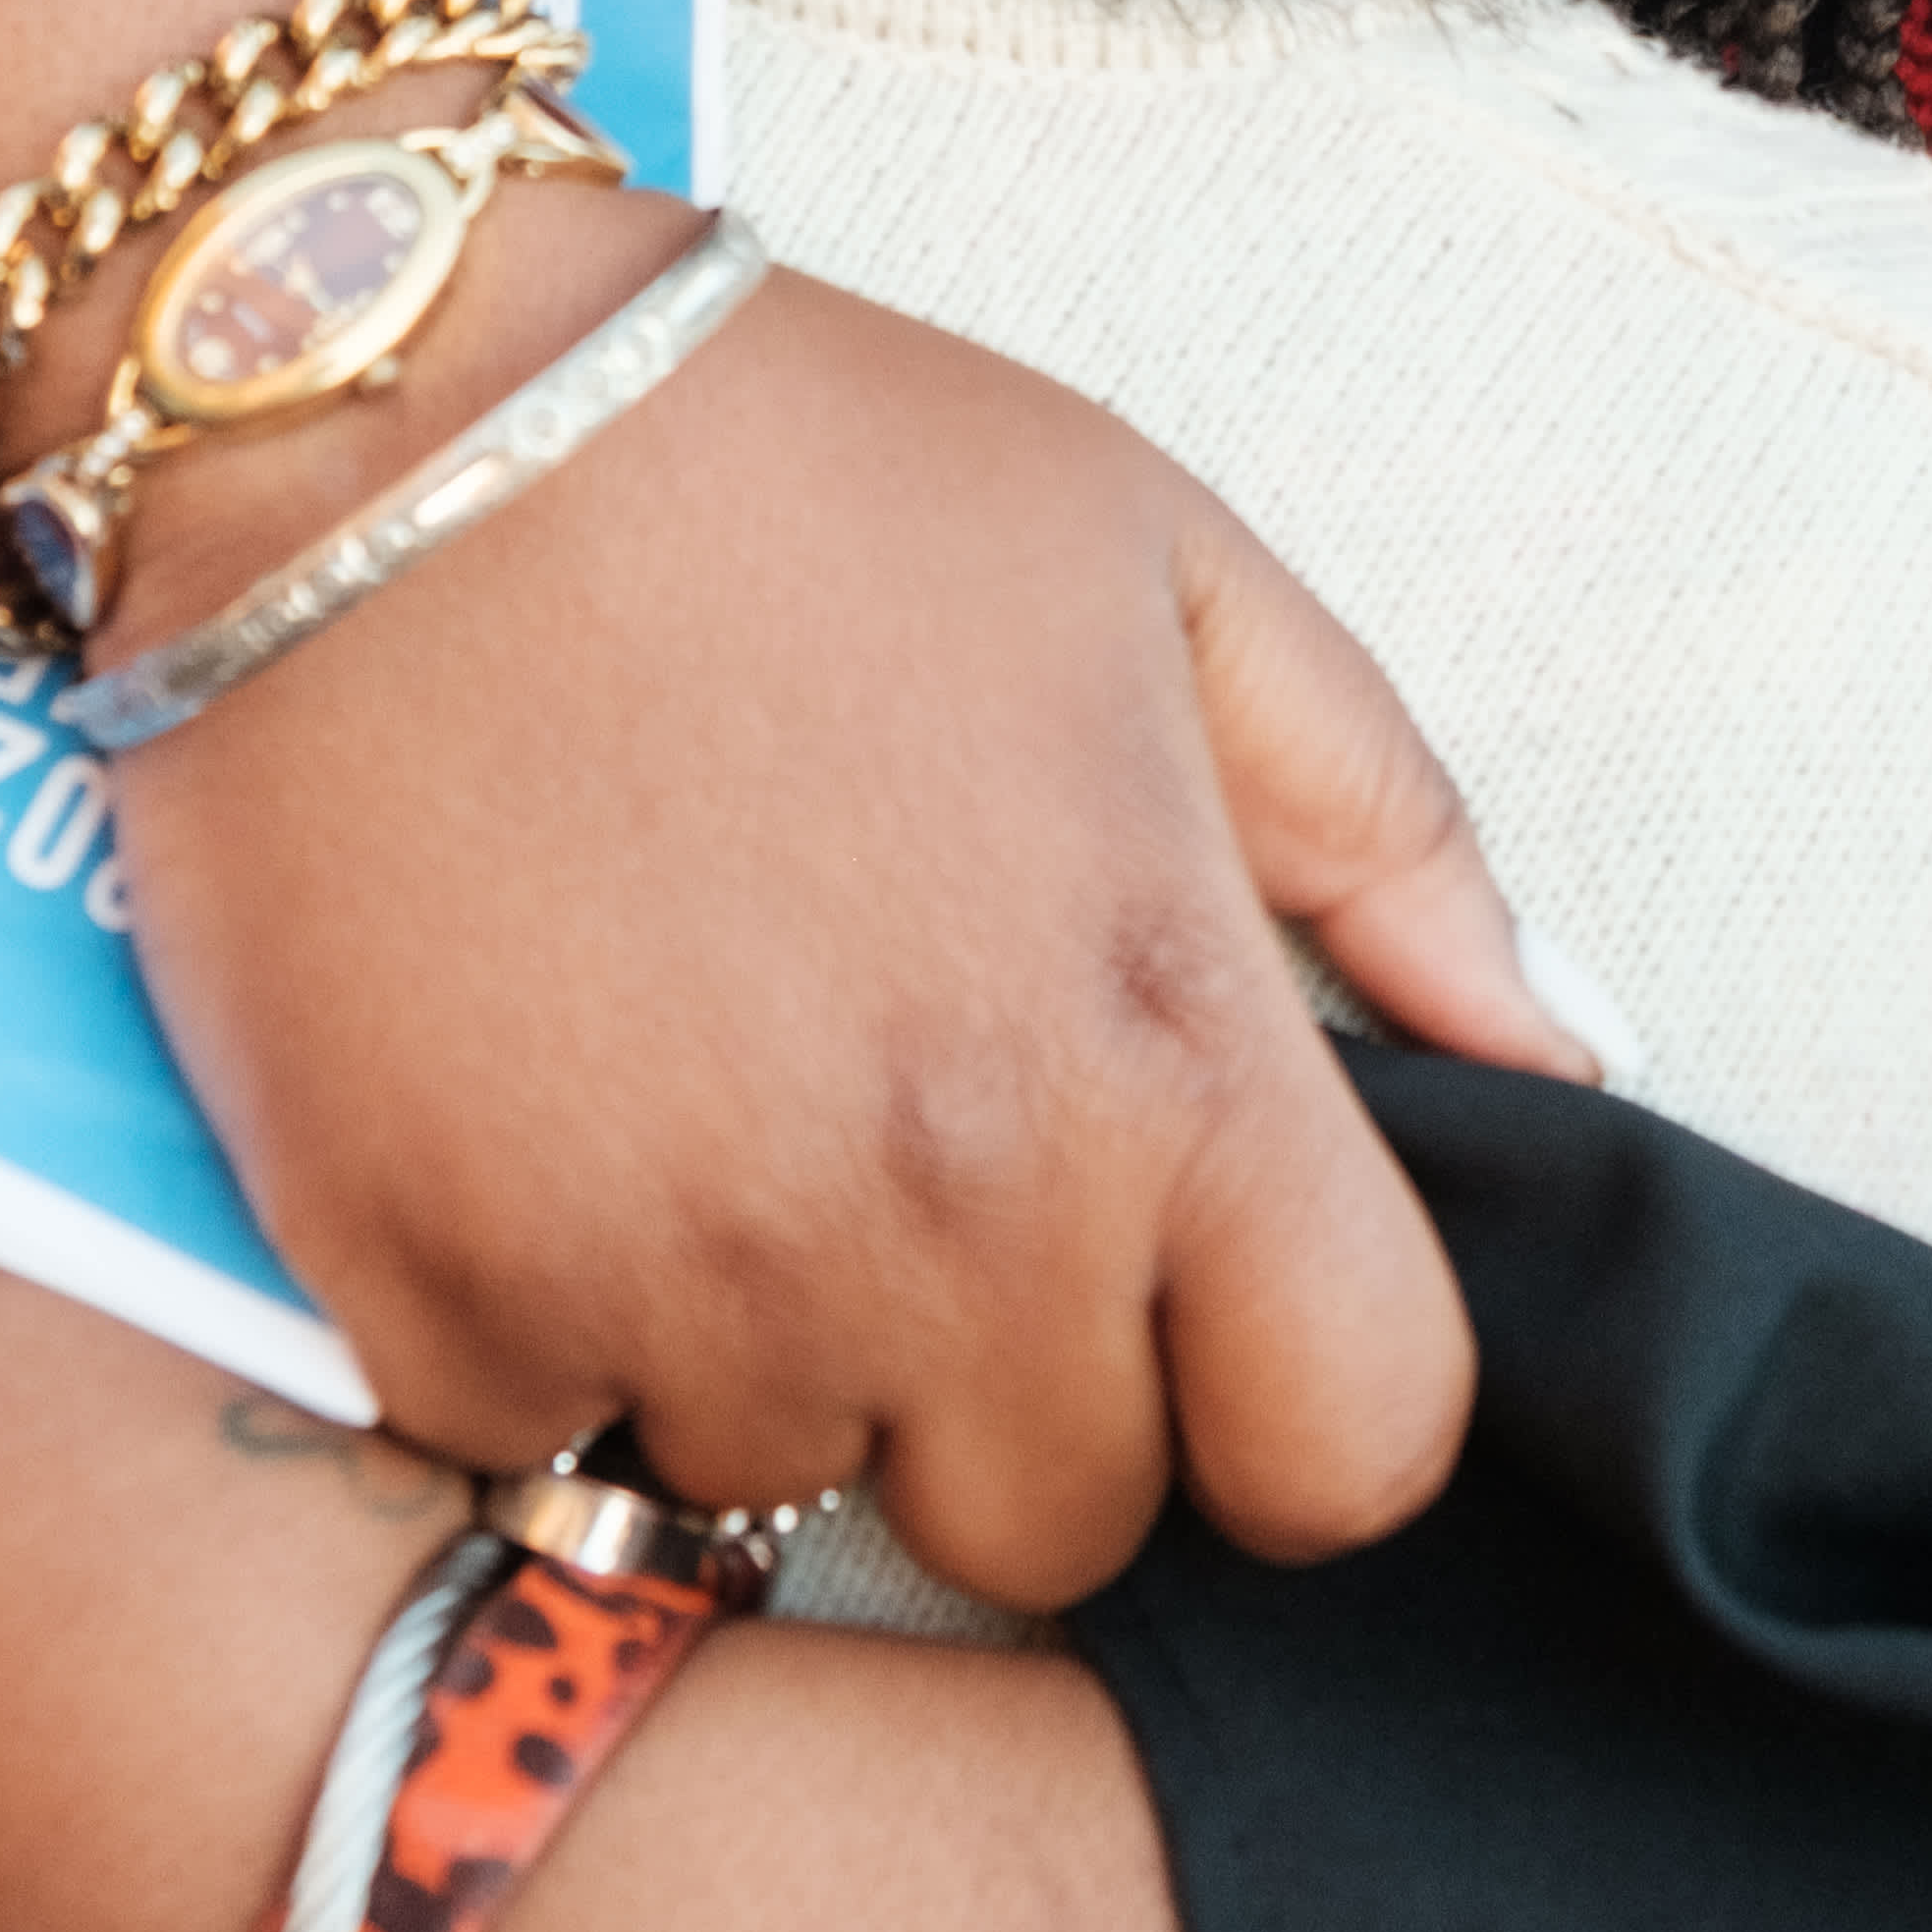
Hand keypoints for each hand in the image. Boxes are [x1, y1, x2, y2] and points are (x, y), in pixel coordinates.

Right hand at [106, 243, 1609, 1607]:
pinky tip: (529, 1114)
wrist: (382, 407)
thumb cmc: (800, 463)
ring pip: (784, 1492)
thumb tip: (1548, 1055)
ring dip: (764, 1353)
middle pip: (1061, 1525)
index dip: (1291, 1398)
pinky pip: (534, 1447)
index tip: (1198, 1294)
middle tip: (913, 1170)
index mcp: (1167, 1044)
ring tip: (698, 1096)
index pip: (1352, 1447)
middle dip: (1013, 1391)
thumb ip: (1386, 835)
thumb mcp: (1166, 570)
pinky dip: (535, 1334)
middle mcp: (949, 1207)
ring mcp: (683, 1271)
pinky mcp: (435, 1291)